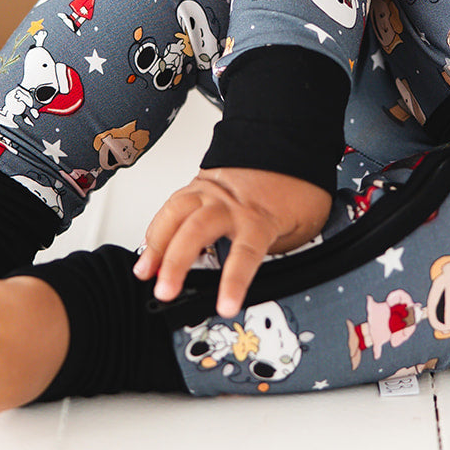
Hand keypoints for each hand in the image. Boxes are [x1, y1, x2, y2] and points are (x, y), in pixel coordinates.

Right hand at [133, 168, 331, 318]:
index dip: (234, 281)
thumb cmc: (297, 185)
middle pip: (196, 230)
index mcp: (259, 216)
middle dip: (176, 262)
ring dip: (156, 244)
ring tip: (145, 271)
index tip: (225, 305)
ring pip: (175, 213)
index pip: (245, 253)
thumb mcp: (304, 225)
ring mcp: (210, 191)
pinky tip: (149, 247)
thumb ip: (281, 253)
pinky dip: (157, 227)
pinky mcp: (198, 185)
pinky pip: (171, 205)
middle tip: (165, 289)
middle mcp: (229, 203)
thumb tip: (272, 280)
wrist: (289, 143)